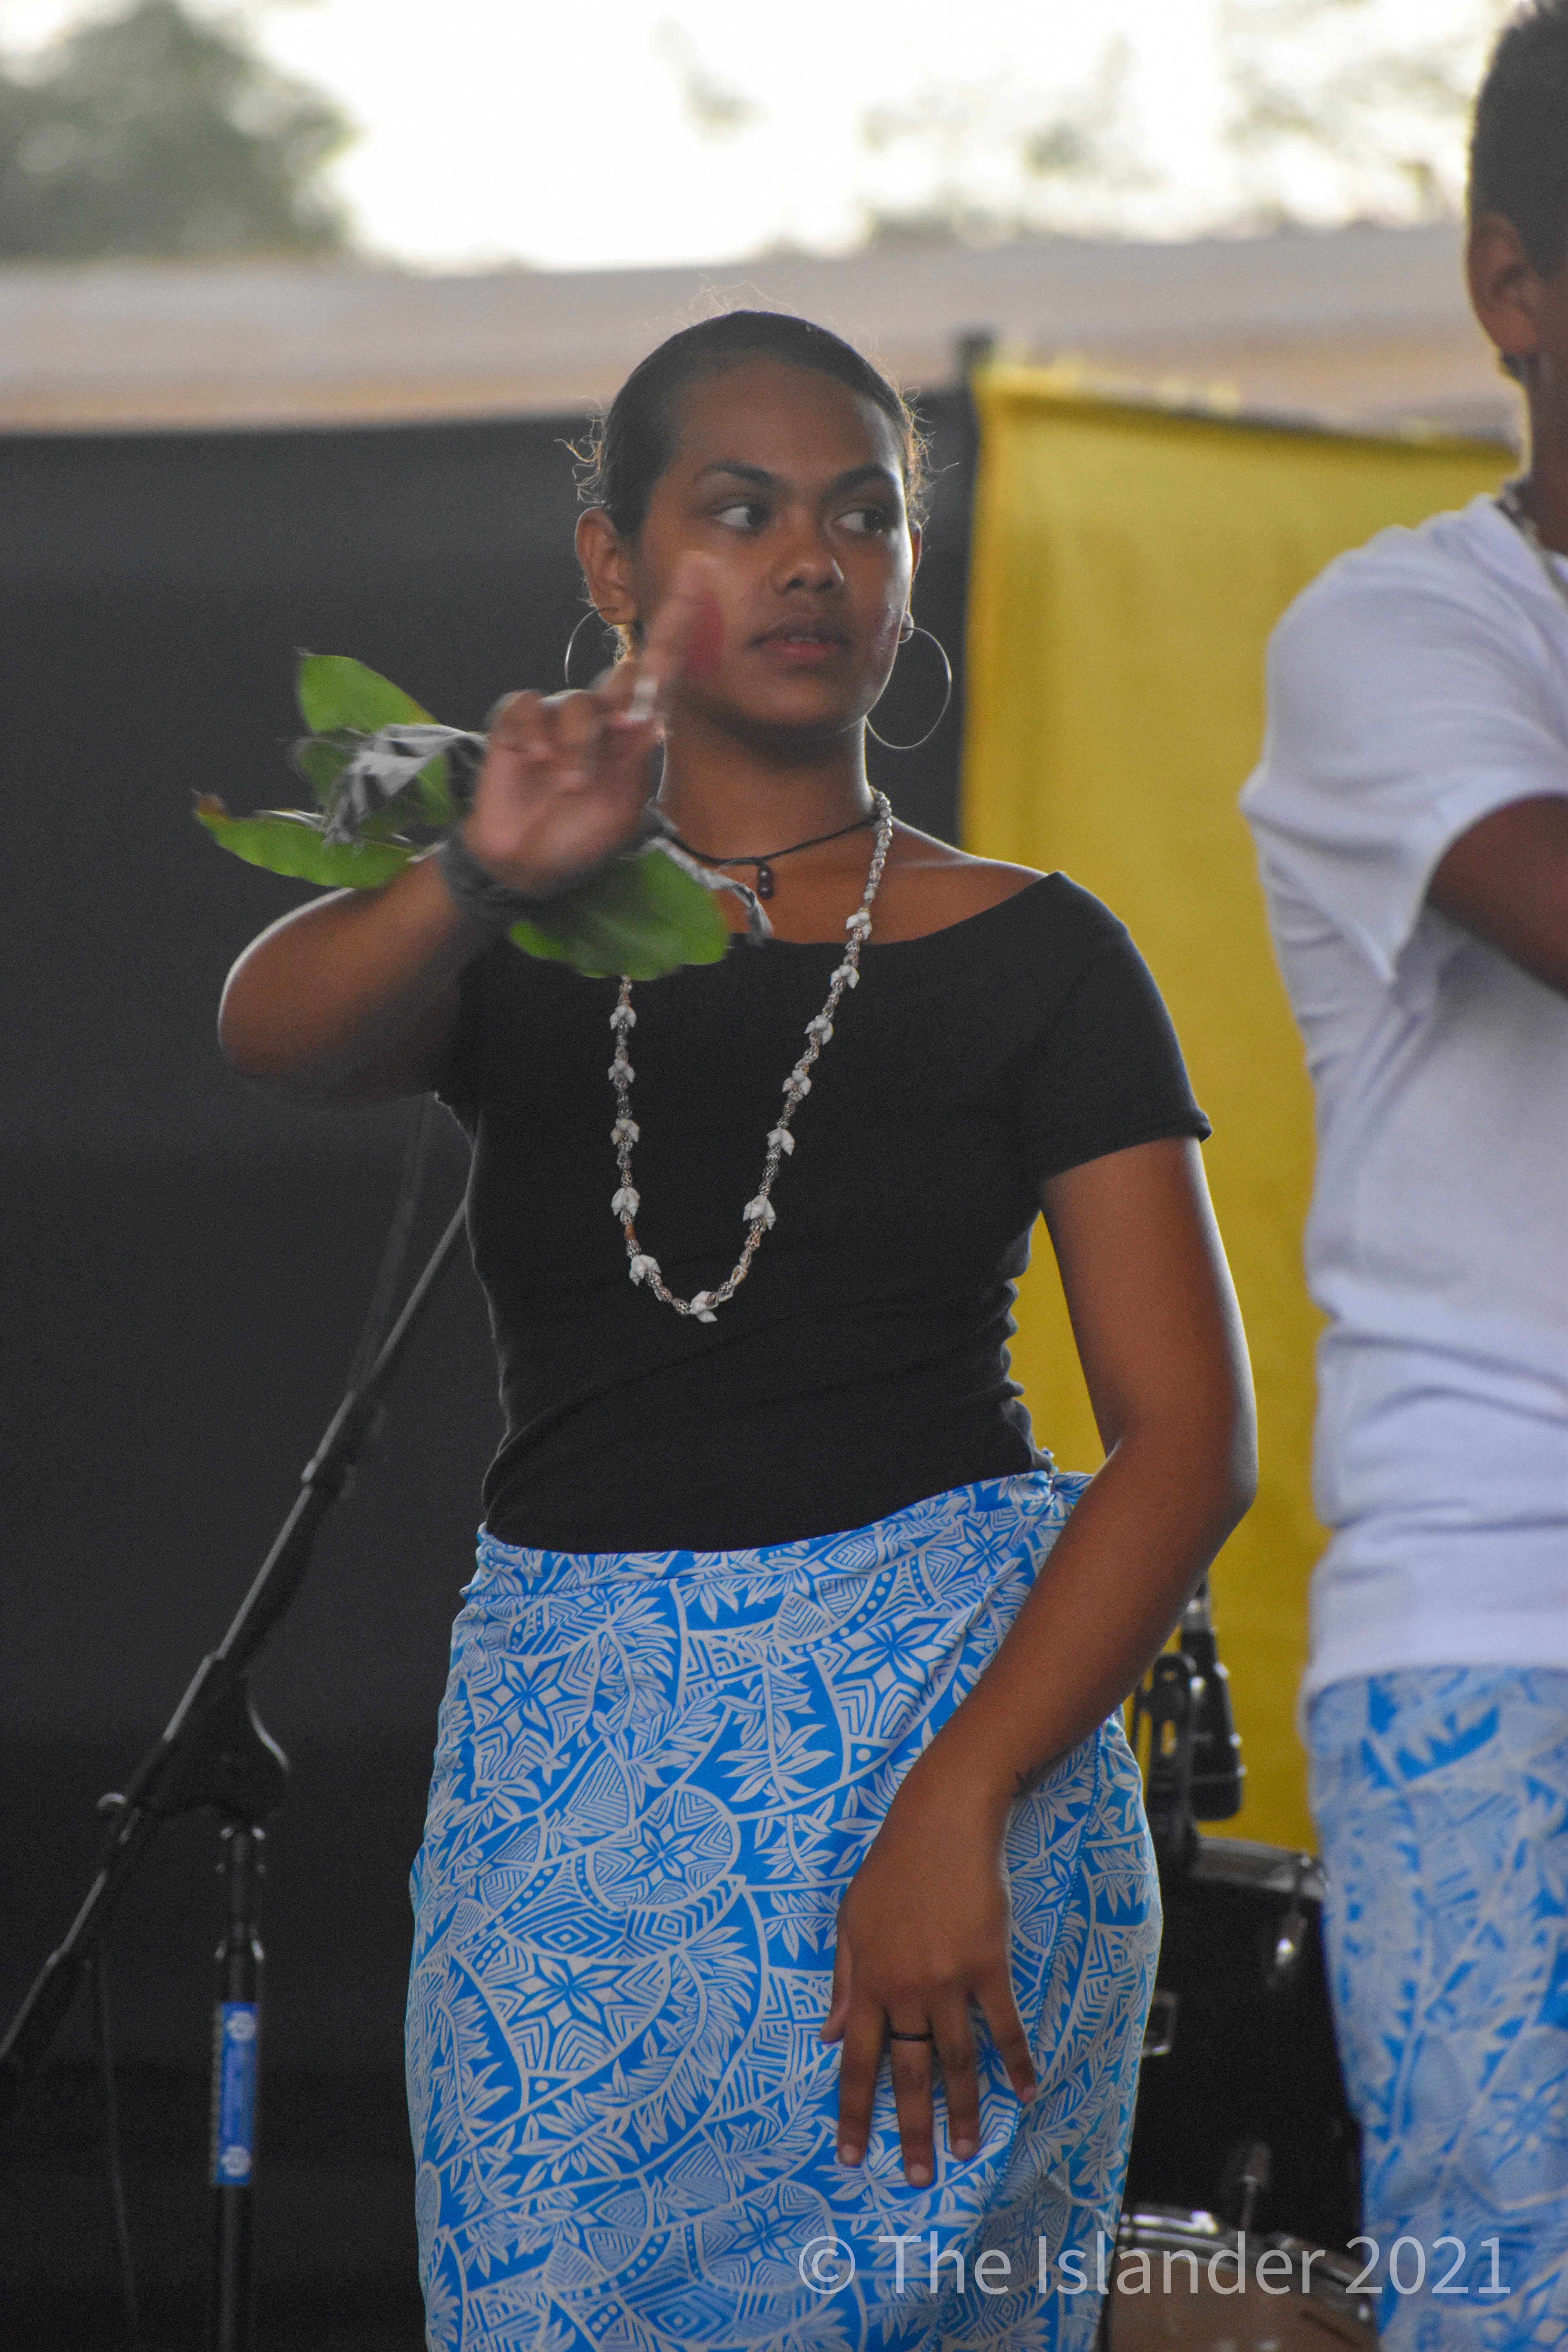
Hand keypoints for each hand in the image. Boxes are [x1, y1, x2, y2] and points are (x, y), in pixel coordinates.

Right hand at [456, 554, 711, 901]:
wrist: (524, 866)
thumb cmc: (579, 840)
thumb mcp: (620, 816)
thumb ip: (636, 769)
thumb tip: (649, 721)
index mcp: (637, 734)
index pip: (664, 668)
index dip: (681, 616)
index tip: (699, 567)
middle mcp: (604, 716)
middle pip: (624, 671)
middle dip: (626, 698)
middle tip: (626, 732)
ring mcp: (561, 717)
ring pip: (578, 704)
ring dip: (578, 747)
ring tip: (572, 785)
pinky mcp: (519, 723)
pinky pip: (528, 708)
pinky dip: (535, 736)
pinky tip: (537, 762)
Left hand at [821, 1773, 1036, 2186]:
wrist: (942, 1822)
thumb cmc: (893, 1868)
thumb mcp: (852, 1920)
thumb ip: (844, 1981)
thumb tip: (830, 2035)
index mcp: (868, 1980)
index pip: (856, 2060)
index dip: (854, 2110)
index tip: (852, 2155)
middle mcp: (905, 1988)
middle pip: (908, 2073)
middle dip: (912, 2129)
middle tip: (918, 2177)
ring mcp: (949, 1979)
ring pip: (957, 2060)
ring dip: (965, 2109)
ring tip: (968, 2149)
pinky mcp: (988, 1965)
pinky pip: (1003, 2026)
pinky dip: (1018, 2061)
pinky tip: (1027, 2091)